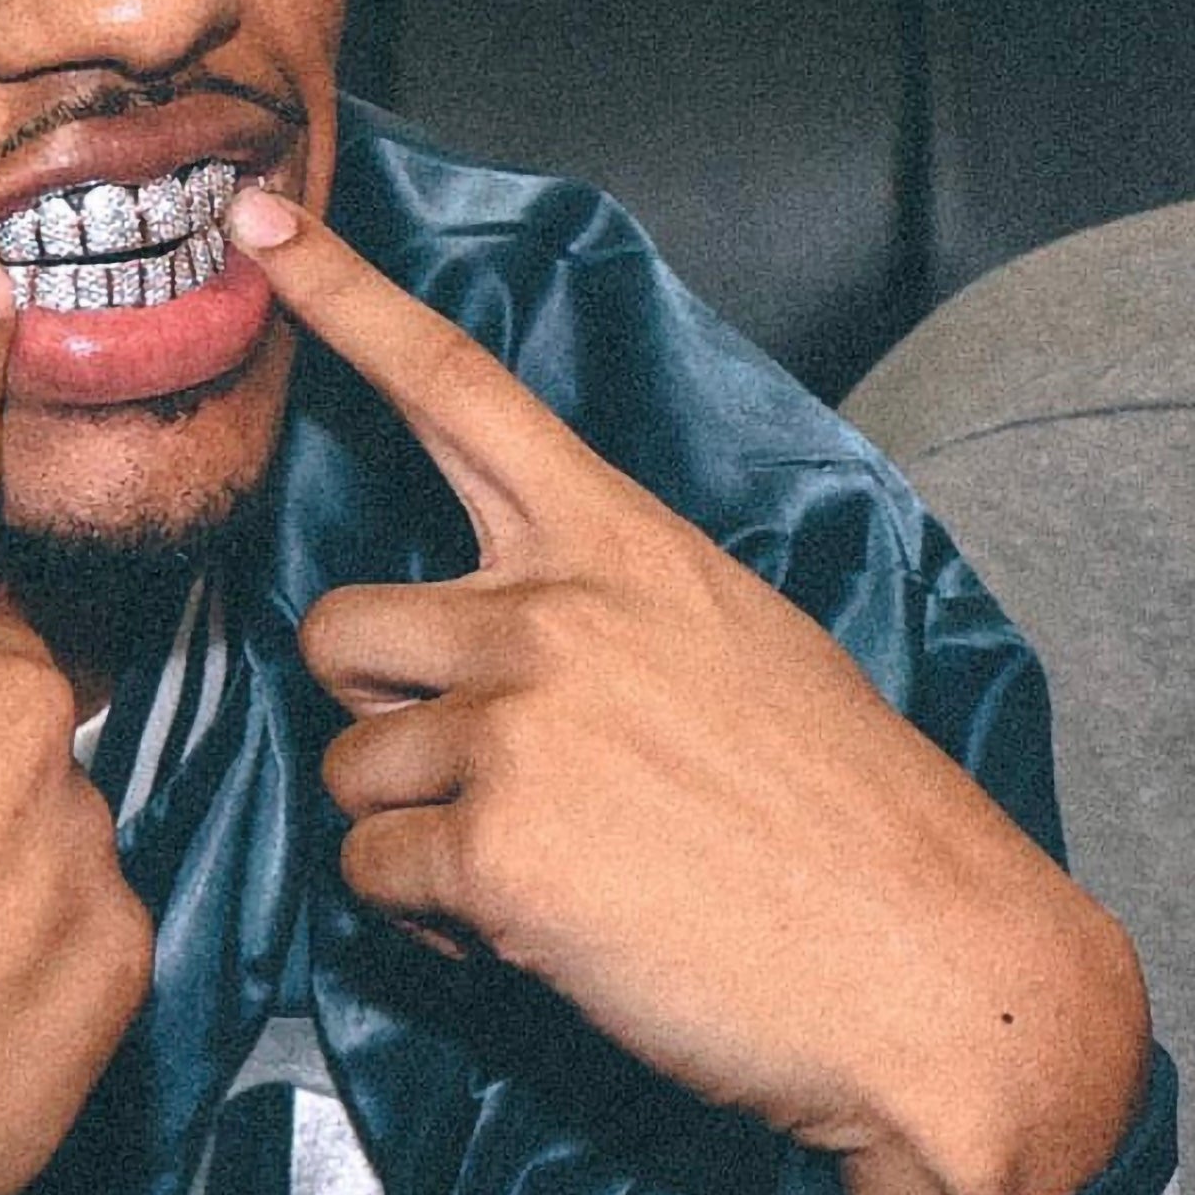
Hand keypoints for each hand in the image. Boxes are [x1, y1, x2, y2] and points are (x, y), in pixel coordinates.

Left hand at [229, 190, 1148, 1194]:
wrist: (936, 971)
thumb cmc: (850, 821)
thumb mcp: (741, 644)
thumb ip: (605, 611)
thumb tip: (501, 643)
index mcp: (620, 543)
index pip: (457, 384)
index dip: (344, 296)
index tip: (259, 223)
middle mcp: (551, 611)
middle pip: (337, 626)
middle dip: (376, 709)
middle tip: (478, 770)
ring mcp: (516, 726)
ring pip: (350, 767)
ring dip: (413, 830)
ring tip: (543, 868)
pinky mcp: (493, 851)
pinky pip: (375, 876)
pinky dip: (434, 924)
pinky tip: (541, 933)